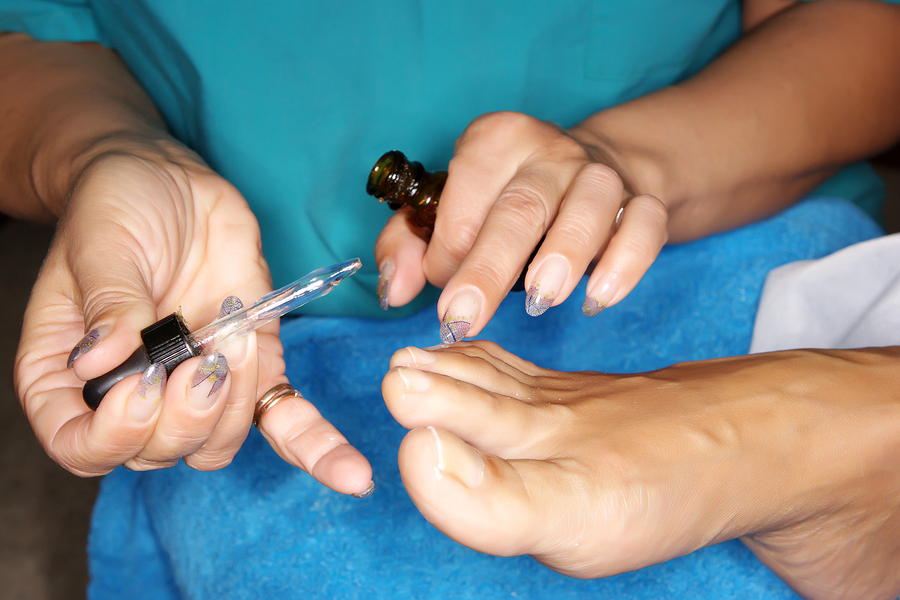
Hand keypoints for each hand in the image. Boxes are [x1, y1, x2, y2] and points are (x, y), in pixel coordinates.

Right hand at [14, 147, 371, 493]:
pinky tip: (347, 473)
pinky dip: (313, 445)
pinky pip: (282, 418)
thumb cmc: (116, 207)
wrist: (171, 181)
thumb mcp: (99, 242)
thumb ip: (106, 301)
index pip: (80, 448)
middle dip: (186, 415)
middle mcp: (134, 395)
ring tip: (235, 337)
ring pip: (217, 443)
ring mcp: (195, 384)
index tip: (141, 387)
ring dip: (234, 403)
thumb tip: (102, 360)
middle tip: (203, 358)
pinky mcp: (251, 366)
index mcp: (72, 377)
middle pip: (158, 451)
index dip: (113, 436)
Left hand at [374, 111, 667, 339]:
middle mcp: (548, 150)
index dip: (447, 258)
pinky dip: (626, 261)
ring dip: (565, 254)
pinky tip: (599, 298)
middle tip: (463, 319)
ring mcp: (600, 173)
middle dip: (488, 269)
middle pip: (518, 209)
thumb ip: (409, 244)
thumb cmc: (505, 199)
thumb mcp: (449, 209)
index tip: (446, 295)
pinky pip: (644, 225)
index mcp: (493, 142)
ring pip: (588, 206)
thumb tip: (393, 291)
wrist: (591, 170)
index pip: (463, 205)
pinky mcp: (643, 199)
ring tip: (541, 300)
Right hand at [383, 341, 899, 597]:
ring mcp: (576, 404)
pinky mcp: (602, 407)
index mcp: (521, 433)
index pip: (448, 419)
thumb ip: (486, 497)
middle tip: (398, 368)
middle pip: (474, 389)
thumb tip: (417, 449)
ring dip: (462, 367)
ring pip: (505, 378)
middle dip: (431, 378)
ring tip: (434, 358)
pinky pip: (539, 378)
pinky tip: (508, 375)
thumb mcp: (570, 513)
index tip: (389, 386)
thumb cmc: (662, 486)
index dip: (419, 406)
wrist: (759, 444)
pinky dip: (507, 368)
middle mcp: (541, 412)